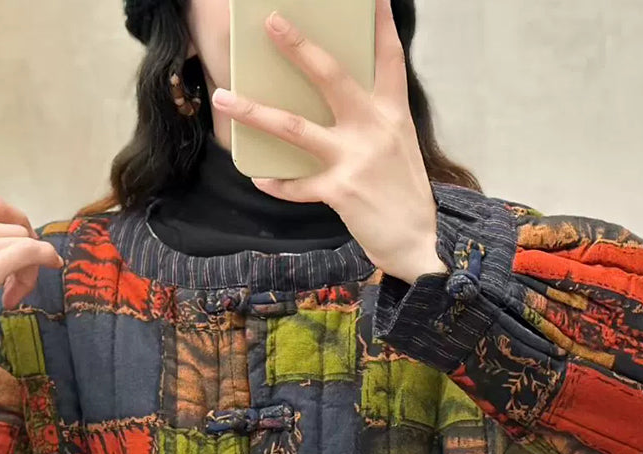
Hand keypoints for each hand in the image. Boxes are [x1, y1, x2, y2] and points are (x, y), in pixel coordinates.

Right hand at [0, 195, 62, 383]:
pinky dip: (47, 256)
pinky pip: (31, 250)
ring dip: (28, 270)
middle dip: (20, 256)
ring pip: (23, 241)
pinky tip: (53, 266)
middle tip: (12, 290)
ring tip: (12, 297)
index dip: (12, 223)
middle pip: (11, 229)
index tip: (18, 247)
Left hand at [211, 0, 446, 284]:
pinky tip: (260, 178)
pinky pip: (298, 185)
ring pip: (295, 128)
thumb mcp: (397, 145)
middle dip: (299, 47)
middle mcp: (374, 127)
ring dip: (255, 112)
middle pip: (331, 77)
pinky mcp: (341, 191)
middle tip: (271, 22)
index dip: (380, 22)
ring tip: (224, 98)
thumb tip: (334, 102)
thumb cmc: (403, 192)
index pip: (389, 57)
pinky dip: (277, 183)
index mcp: (392, 112)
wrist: (418, 241)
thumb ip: (372, 119)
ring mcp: (356, 158)